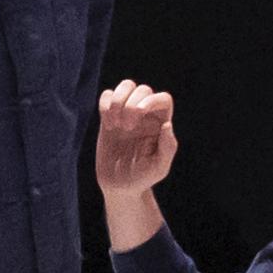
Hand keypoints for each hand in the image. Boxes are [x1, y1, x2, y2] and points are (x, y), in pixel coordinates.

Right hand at [95, 80, 179, 196]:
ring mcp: (126, 113)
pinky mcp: (108, 117)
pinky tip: (107, 124)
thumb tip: (167, 125)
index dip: (151, 100)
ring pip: (125, 86)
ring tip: (114, 123)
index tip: (139, 115)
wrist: (120, 186)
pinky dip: (104, 104)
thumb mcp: (159, 168)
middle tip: (126, 127)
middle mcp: (145, 115)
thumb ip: (167, 147)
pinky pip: (106, 96)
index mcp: (161, 123)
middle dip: (131, 104)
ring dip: (117, 99)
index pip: (162, 98)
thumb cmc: (143, 178)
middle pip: (142, 89)